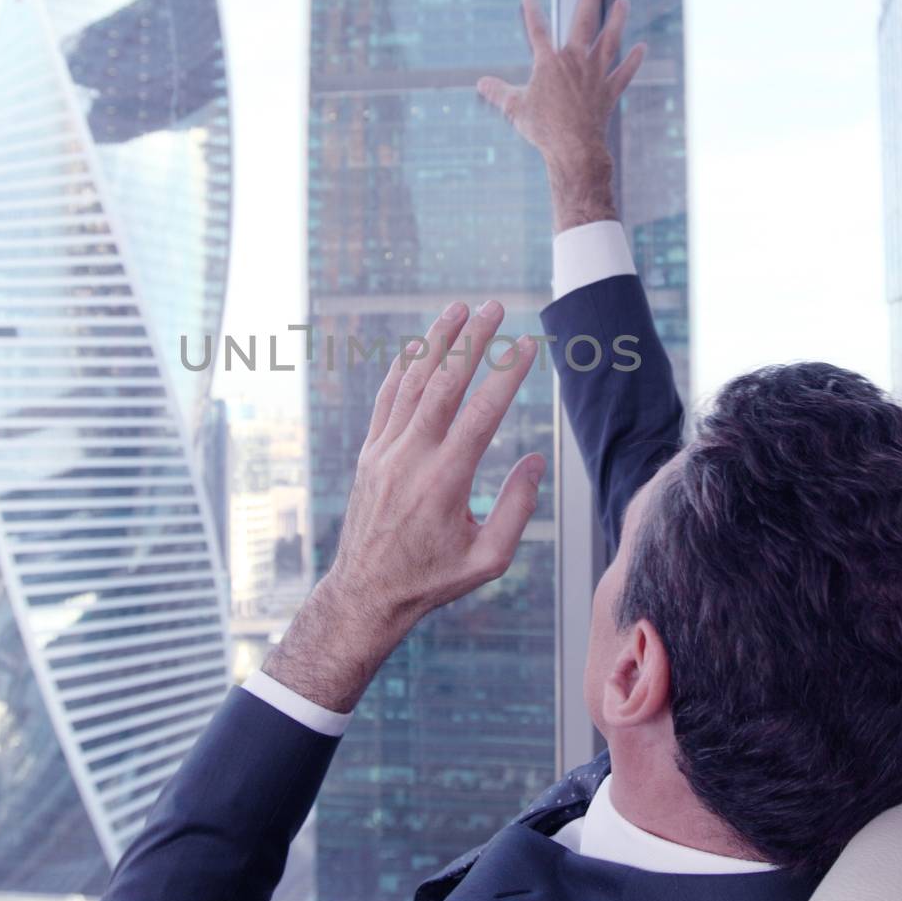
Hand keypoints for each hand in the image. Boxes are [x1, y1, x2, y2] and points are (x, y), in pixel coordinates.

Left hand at [264, 301, 544, 712]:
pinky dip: (401, 368)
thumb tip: (535, 460)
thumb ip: (517, 508)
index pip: (482, 414)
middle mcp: (410, 459)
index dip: (507, 375)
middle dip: (471, 341)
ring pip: (410, 384)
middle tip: (494, 307)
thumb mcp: (488, 559)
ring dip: (435, 343)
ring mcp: (384, 453)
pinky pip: (385, 400)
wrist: (366, 593)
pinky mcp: (368, 454)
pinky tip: (418, 346)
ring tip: (457, 309)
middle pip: (443, 384)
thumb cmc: (433, 579)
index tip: (528, 346)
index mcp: (444, 482)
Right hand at [475, 0, 645, 230]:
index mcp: (549, 63)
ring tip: (623, 2)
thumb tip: (481, 83)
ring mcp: (596, 75)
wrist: (574, 148)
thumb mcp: (514, 109)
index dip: (532, 9)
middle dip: (588, 0)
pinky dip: (633, 61)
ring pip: (609, 41)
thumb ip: (498, 92)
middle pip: (583, 24)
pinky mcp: (609, 91)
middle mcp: (575, 62)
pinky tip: (641, 47)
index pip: (537, 29)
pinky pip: (624, 73)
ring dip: (617, 20)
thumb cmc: (543, 129)